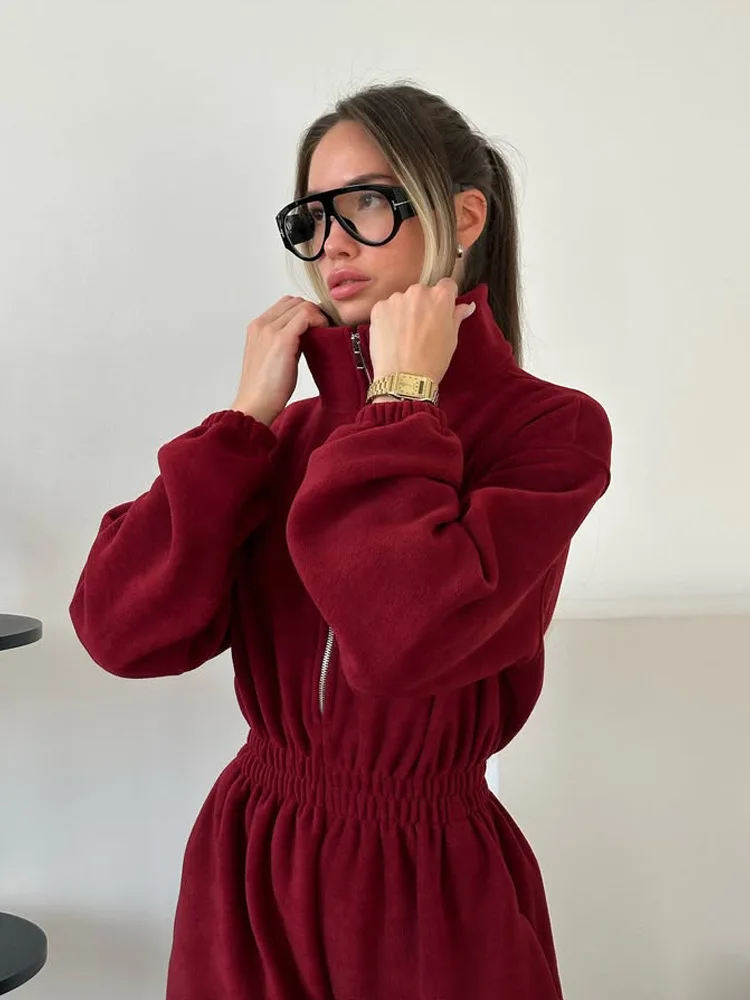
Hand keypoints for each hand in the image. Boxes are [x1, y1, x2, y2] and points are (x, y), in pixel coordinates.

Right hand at [231, 296, 327, 424]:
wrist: (255, 405)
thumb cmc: (265, 388)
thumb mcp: (273, 357)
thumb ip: (287, 341)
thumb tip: (307, 334)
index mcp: (257, 327)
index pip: (285, 304)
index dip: (304, 312)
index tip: (316, 327)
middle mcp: (261, 324)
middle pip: (295, 301)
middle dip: (312, 312)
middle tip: (323, 330)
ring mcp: (270, 330)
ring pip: (302, 305)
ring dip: (317, 316)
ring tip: (324, 334)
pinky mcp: (282, 339)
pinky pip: (307, 316)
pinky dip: (319, 321)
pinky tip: (324, 335)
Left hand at [368, 278, 475, 384]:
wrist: (403, 379)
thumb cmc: (432, 361)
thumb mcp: (451, 339)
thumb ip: (457, 316)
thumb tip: (466, 306)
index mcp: (441, 296)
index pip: (447, 286)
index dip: (446, 299)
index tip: (441, 312)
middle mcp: (418, 291)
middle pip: (423, 293)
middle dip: (423, 306)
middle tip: (422, 329)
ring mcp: (396, 299)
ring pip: (403, 301)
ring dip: (404, 312)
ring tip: (404, 336)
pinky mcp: (379, 308)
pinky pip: (387, 309)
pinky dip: (389, 319)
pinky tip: (392, 337)